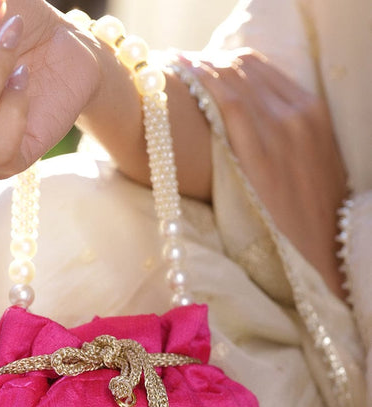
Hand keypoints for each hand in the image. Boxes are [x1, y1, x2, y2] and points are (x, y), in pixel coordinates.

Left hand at [184, 51, 347, 297]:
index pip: (261, 72)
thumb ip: (280, 143)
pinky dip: (204, 85)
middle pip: (245, 70)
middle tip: (176, 74)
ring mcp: (282, 129)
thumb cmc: (304, 219)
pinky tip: (180, 82)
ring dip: (201, 71)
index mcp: (312, 114)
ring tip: (171, 75)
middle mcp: (299, 113)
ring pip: (234, 80)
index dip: (226, 69)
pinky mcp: (260, 152)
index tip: (198, 73)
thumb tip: (242, 138)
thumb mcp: (304, 168)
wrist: (320, 254)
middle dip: (209, 67)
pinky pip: (228, 103)